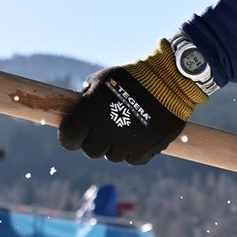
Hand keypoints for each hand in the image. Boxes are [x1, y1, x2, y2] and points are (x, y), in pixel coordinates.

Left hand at [59, 39, 209, 165]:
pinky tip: (140, 135)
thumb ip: (87, 98)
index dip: (70, 138)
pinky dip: (135, 151)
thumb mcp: (102, 80)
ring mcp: (127, 142)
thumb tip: (77, 114)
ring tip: (127, 128)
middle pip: (91, 151)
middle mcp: (107, 129)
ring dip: (117, 146)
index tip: (76, 134)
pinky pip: (133, 159)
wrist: (169, 80)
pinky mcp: (145, 150)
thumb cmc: (131, 77)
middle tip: (105, 130)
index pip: (68, 138)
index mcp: (91, 110)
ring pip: (113, 156)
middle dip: (95, 142)